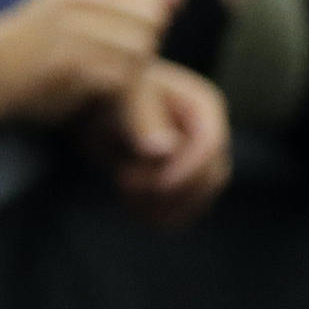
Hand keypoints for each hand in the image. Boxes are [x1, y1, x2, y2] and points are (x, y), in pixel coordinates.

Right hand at [0, 0, 184, 123]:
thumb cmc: (35, 47)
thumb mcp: (78, 11)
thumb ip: (127, 1)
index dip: (147, 21)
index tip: (120, 41)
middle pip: (152, 20)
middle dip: (144, 48)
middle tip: (114, 70)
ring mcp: (75, 26)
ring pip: (141, 50)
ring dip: (132, 77)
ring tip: (104, 87)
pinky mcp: (71, 61)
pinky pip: (123, 78)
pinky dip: (118, 95)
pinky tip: (96, 99)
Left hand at [83, 60, 230, 227]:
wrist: (98, 109)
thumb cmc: (112, 93)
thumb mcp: (123, 95)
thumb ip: (143, 118)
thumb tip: (163, 149)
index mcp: (203, 107)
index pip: (210, 146)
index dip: (186, 169)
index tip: (153, 183)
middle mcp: (210, 136)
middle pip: (210, 178)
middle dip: (167, 189)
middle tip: (124, 182)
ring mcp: (201, 163)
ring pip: (198, 199)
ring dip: (160, 204)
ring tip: (122, 187)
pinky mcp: (186, 185)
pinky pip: (184, 212)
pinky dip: (158, 215)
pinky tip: (130, 204)